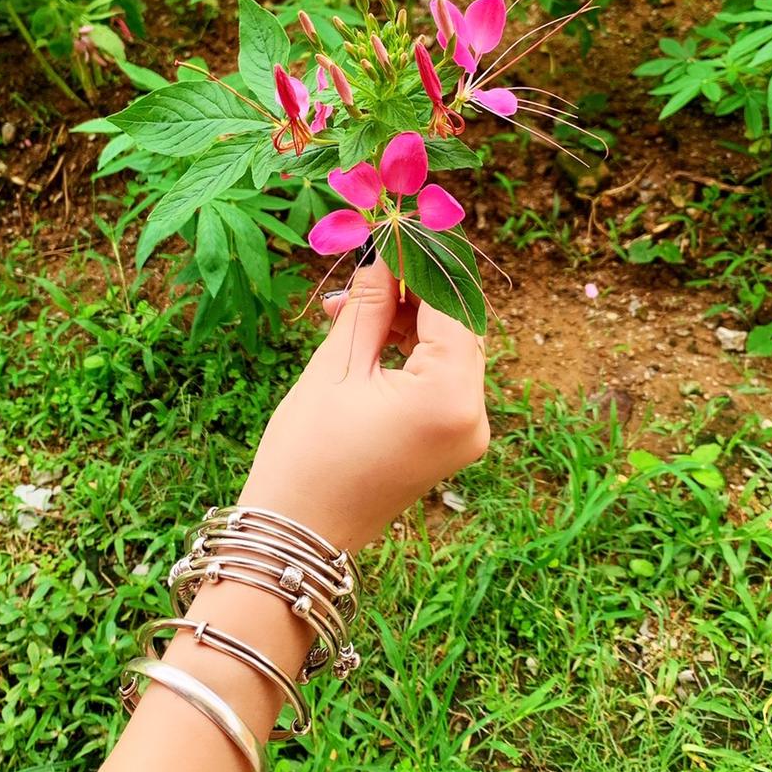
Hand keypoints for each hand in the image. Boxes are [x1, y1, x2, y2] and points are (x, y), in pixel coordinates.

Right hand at [238, 259, 489, 552]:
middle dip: (413, 293)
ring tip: (350, 310)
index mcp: (451, 397)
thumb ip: (370, 306)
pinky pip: (440, 381)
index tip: (391, 234)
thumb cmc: (307, 454)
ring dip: (407, 323)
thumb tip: (386, 257)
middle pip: (458, 328)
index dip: (421, 265)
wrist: (297, 537)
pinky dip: (410, 355)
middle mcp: (474, 417)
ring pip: (449, 352)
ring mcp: (466, 435)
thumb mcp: (336, 368)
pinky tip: (367, 338)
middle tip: (365, 272)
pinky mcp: (449, 444)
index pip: (451, 305)